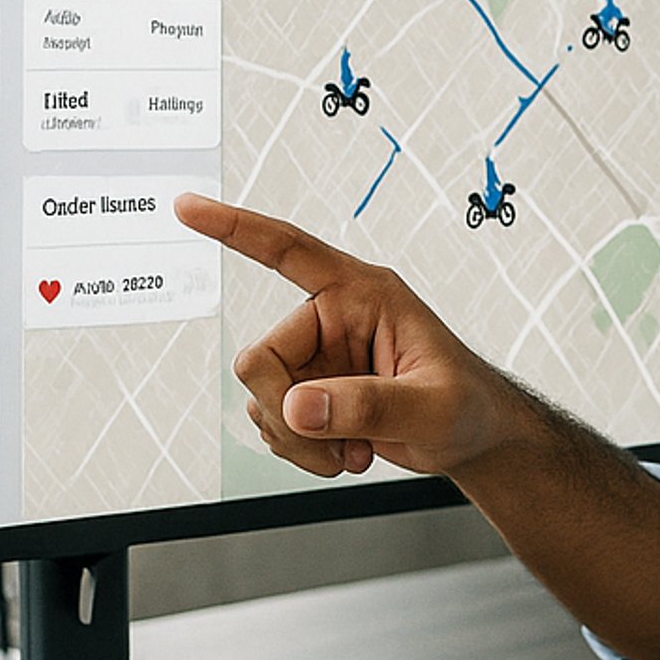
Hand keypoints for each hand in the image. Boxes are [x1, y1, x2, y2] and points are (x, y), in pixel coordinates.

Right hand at [173, 195, 531, 481]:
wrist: (471, 438)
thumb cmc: (467, 404)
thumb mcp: (432, 406)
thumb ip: (369, 404)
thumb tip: (299, 407)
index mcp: (362, 293)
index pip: (289, 250)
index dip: (236, 228)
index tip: (187, 208)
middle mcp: (331, 319)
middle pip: (257, 358)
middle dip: (288, 414)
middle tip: (336, 448)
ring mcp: (316, 358)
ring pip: (261, 399)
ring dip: (299, 441)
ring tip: (354, 451)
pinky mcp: (310, 392)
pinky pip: (273, 423)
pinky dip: (301, 450)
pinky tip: (345, 452)